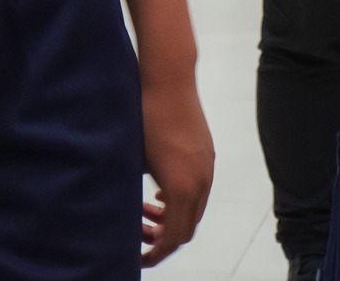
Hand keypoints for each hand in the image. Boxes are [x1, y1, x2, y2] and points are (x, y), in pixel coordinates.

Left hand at [139, 75, 213, 265]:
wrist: (169, 81)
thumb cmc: (145, 119)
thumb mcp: (134, 163)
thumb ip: (139, 197)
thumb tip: (132, 220)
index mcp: (181, 188)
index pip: (173, 238)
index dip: (156, 254)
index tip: (138, 258)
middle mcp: (201, 181)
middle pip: (187, 228)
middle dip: (164, 239)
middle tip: (140, 237)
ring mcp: (207, 166)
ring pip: (195, 210)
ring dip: (173, 218)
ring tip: (147, 211)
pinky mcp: (207, 154)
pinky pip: (199, 190)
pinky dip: (182, 201)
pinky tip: (159, 193)